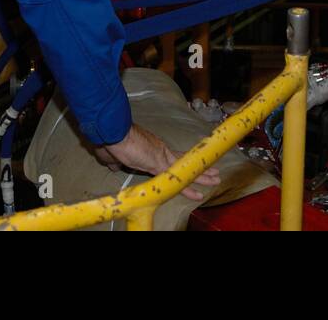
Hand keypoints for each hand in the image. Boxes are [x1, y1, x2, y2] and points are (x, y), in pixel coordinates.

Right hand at [92, 124, 220, 201]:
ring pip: (186, 168)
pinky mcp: (159, 164)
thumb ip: (117, 161)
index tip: (190, 164)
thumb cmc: (112, 142)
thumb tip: (114, 164)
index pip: (170, 158)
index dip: (181, 162)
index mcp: (152, 149)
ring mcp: (162, 156)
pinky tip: (198, 194)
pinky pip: (176, 179)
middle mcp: (160, 151)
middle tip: (214, 170)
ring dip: (201, 175)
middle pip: (184, 161)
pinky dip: (187, 188)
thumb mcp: (114, 156)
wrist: (113, 132)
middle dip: (199, 166)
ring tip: (215, 179)